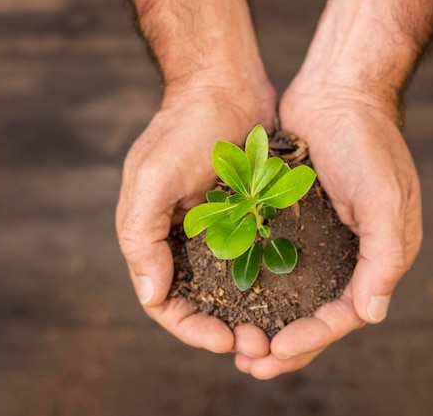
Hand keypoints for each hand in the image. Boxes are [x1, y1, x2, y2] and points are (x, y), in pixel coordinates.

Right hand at [116, 87, 275, 355]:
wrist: (224, 87)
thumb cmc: (181, 129)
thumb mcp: (150, 180)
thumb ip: (142, 236)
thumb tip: (152, 296)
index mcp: (154, 239)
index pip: (165, 302)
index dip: (191, 328)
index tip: (222, 340)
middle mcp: (185, 241)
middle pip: (202, 303)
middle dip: (226, 329)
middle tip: (260, 345)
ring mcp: (219, 231)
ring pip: (233, 289)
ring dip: (252, 314)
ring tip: (278, 331)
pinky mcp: (249, 217)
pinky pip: (257, 259)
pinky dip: (269, 283)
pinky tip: (291, 296)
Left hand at [234, 84, 422, 378]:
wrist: (337, 93)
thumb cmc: (367, 141)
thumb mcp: (386, 197)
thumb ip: (385, 255)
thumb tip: (372, 314)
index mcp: (379, 255)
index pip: (347, 313)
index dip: (313, 337)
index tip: (275, 350)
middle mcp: (351, 254)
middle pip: (318, 314)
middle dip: (287, 344)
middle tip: (250, 364)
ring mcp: (322, 239)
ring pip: (294, 296)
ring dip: (269, 322)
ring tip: (237, 344)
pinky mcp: (295, 222)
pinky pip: (277, 264)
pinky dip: (259, 286)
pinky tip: (232, 299)